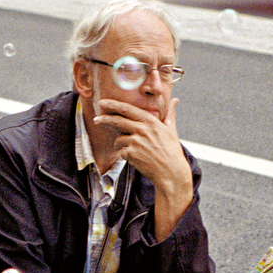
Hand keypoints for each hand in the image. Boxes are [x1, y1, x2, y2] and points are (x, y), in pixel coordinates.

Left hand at [96, 97, 194, 240]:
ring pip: (119, 139)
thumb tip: (175, 100)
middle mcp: (142, 130)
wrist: (171, 172)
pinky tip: (136, 158)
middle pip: (118, 121)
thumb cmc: (172, 151)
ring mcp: (136, 142)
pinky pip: (122, 152)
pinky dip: (126, 155)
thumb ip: (170, 114)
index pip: (128, 109)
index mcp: (151, 122)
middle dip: (104, 119)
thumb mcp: (171, 130)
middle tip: (96, 119)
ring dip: (121, 144)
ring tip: (133, 150)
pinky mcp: (132, 154)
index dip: (114, 105)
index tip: (104, 102)